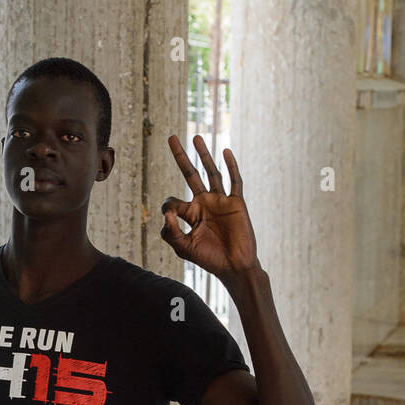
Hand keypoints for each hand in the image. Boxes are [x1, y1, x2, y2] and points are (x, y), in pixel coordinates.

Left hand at [160, 135, 258, 283]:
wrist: (234, 266)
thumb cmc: (209, 259)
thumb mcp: (183, 248)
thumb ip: (171, 232)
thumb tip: (167, 213)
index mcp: (190, 214)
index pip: (173, 201)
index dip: (168, 207)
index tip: (171, 218)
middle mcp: (204, 203)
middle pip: (190, 174)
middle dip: (180, 157)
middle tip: (171, 137)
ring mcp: (221, 201)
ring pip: (211, 172)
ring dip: (204, 154)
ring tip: (196, 137)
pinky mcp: (236, 203)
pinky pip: (234, 181)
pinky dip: (231, 166)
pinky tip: (226, 151)